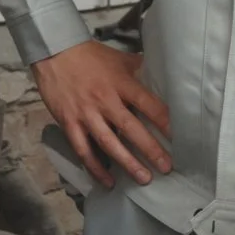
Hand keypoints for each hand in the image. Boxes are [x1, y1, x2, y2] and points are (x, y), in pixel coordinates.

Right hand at [32, 41, 169, 189]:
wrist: (54, 52)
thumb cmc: (89, 56)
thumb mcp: (118, 59)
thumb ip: (139, 69)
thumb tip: (163, 74)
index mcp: (121, 83)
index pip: (147, 104)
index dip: (164, 121)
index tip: (180, 137)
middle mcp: (105, 100)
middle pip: (130, 128)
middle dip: (150, 149)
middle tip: (166, 167)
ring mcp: (86, 114)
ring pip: (108, 143)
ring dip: (127, 162)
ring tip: (143, 178)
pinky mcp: (69, 123)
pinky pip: (83, 150)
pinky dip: (95, 168)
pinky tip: (108, 182)